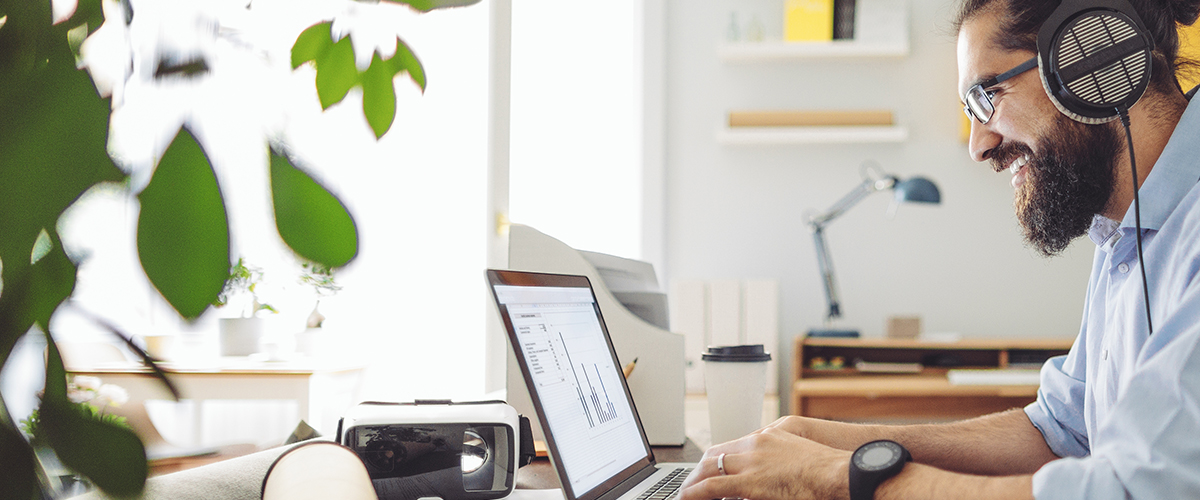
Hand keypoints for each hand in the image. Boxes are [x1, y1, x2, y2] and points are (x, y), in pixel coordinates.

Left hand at [679, 427, 851, 499]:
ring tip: (686, 493)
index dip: (715, 459)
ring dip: (694, 481)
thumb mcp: (799, 454)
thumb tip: (771, 474)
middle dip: (700, 469)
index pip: (731, 446)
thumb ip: (780, 459)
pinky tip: (687, 498)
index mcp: (767, 437)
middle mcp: (756, 445)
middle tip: (692, 482)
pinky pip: (714, 486)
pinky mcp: (751, 482)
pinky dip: (697, 492)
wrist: (838, 473)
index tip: (708, 469)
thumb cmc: (826, 469)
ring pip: (710, 468)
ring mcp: (752, 462)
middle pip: (716, 454)